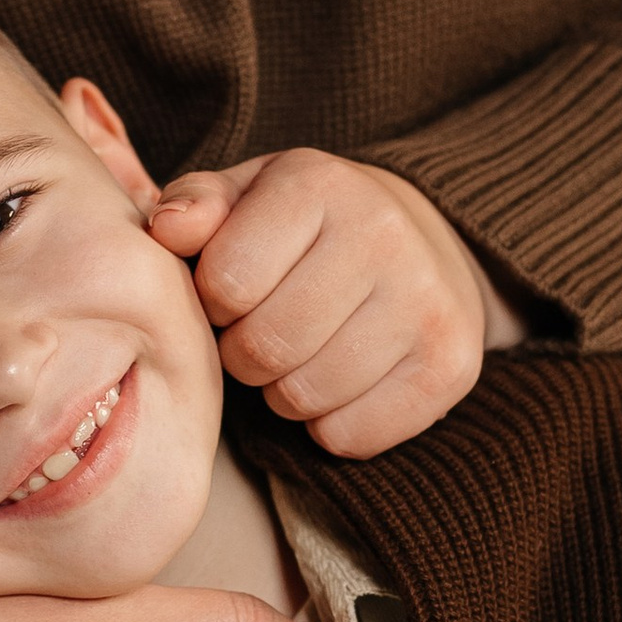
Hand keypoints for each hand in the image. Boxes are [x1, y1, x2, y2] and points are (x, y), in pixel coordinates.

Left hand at [149, 153, 526, 457]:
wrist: (429, 241)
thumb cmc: (311, 227)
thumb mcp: (248, 196)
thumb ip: (196, 207)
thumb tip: (168, 230)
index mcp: (320, 185)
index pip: (226, 282)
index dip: (214, 302)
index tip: (235, 293)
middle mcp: (384, 234)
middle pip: (264, 347)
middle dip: (244, 355)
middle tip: (263, 334)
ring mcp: (427, 302)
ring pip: (304, 398)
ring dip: (284, 393)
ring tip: (302, 356)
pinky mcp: (453, 366)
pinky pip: (350, 436)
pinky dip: (330, 425)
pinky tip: (342, 384)